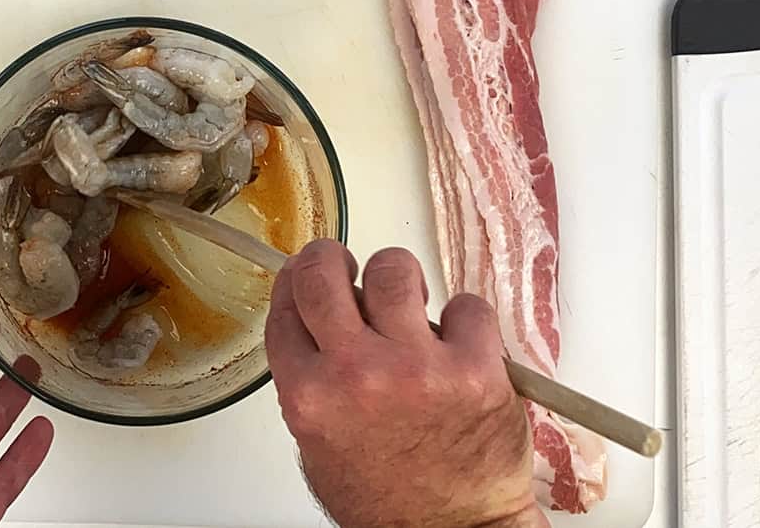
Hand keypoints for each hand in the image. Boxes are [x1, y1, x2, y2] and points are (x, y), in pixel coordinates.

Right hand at [265, 240, 545, 527]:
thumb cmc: (388, 502)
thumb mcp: (319, 446)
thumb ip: (311, 384)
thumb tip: (320, 329)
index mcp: (310, 396)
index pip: (286, 307)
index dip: (295, 280)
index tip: (307, 273)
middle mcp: (356, 374)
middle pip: (324, 273)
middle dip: (332, 258)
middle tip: (348, 267)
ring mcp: (416, 367)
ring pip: (394, 270)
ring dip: (400, 280)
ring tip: (410, 304)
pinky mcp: (473, 368)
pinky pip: (466, 304)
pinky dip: (464, 317)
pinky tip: (459, 341)